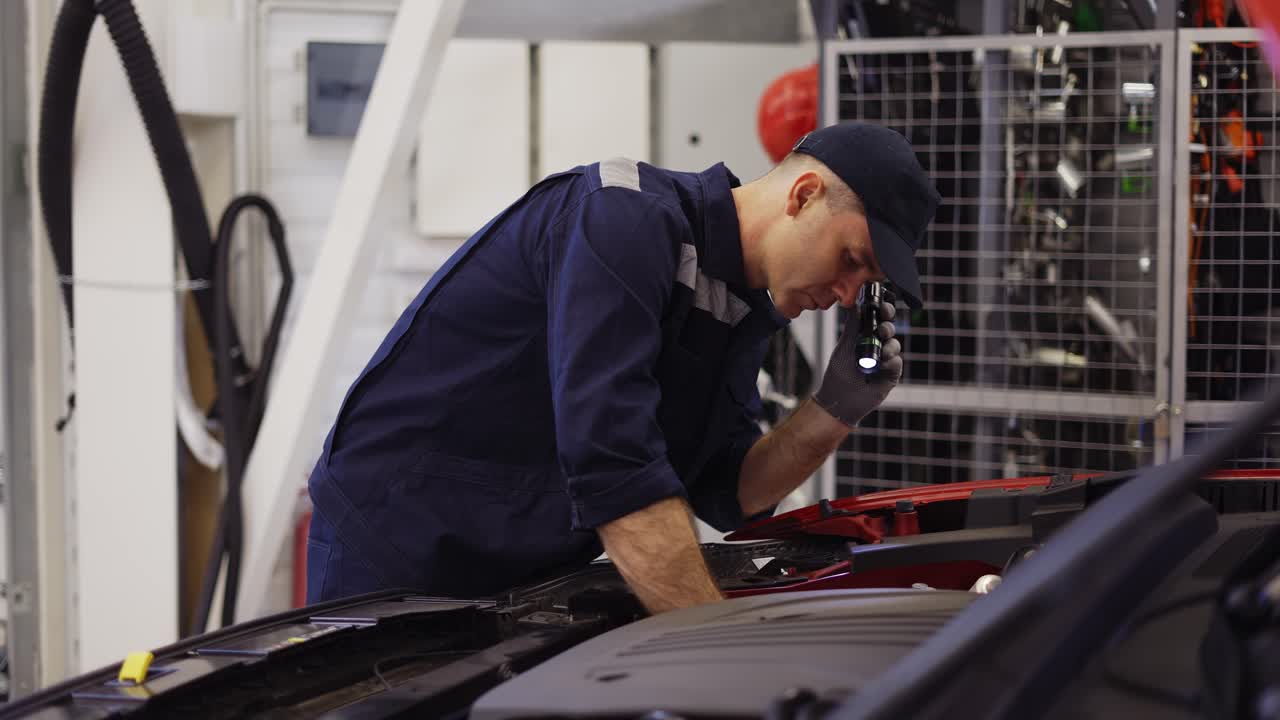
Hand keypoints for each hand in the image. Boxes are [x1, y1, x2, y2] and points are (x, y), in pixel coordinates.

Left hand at [812, 300, 901, 426]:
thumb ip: (853, 325)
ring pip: (895, 345)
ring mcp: (885, 359)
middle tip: (882, 330)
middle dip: (888, 326)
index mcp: (866, 335)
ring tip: (881, 353)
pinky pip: (897, 362)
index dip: (883, 311)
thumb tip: (856, 303)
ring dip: (890, 346)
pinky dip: (891, 362)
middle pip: (889, 329)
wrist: (840, 398)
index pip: (879, 318)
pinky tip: (882, 366)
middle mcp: (877, 345)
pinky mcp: (891, 374)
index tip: (882, 307)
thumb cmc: (839, 372)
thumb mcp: (845, 345)